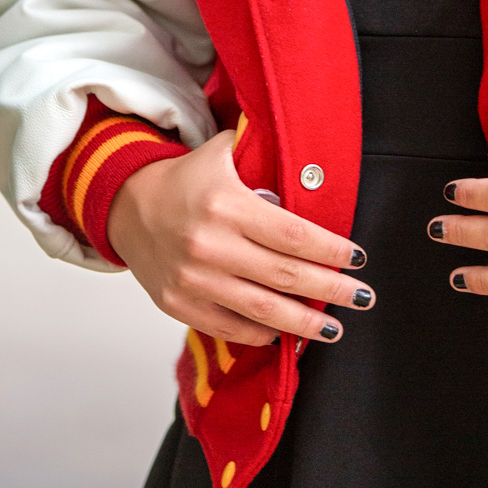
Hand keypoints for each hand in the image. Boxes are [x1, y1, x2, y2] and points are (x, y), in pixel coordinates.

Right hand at [106, 130, 372, 347]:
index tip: (358, 259)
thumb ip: (265, 153)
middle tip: (362, 297)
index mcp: (226, 205)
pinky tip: (286, 335)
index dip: (331, 251)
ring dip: (304, 324)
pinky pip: (230, 327)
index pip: (293, 235)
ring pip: (262, 311)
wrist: (125, 206)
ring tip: (334, 329)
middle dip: (331, 290)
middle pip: (285, 276)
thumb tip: (314, 163)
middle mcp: (209, 246)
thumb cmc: (186, 180)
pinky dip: (262, 334)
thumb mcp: (224, 153)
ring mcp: (193, 280)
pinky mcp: (178, 305)